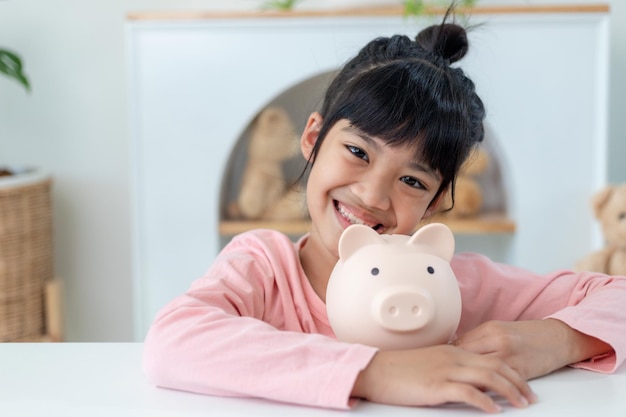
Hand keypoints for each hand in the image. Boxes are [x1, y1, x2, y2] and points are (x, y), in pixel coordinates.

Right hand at [352, 344, 535, 412]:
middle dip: (519, 382)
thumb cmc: (398, 370)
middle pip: (496, 365)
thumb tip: (468, 381)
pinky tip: (495, 411)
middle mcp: (453, 357)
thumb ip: (450, 368)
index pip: (490, 357)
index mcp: (452, 351)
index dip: (511, 371)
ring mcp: (445, 370)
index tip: (523, 385)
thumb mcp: (429, 364)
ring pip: (488, 376)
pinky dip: (485, 401)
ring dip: (510, 391)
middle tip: (532, 397)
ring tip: (522, 405)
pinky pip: (468, 392)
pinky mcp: (436, 386)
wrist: (375, 370)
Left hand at [452, 319, 611, 379]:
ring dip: (470, 383)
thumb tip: (456, 350)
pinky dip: (488, 391)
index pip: (460, 343)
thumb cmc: (528, 334)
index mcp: (490, 328)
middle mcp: (498, 340)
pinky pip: (498, 383)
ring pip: (481, 373)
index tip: (440, 364)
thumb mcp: (500, 330)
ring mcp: (509, 355)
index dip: (448, 356)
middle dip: (455, 370)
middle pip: (467, 357)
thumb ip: (479, 339)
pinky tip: (481, 396)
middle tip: (446, 380)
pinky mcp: (521, 370)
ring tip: (461, 390)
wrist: (558, 338)